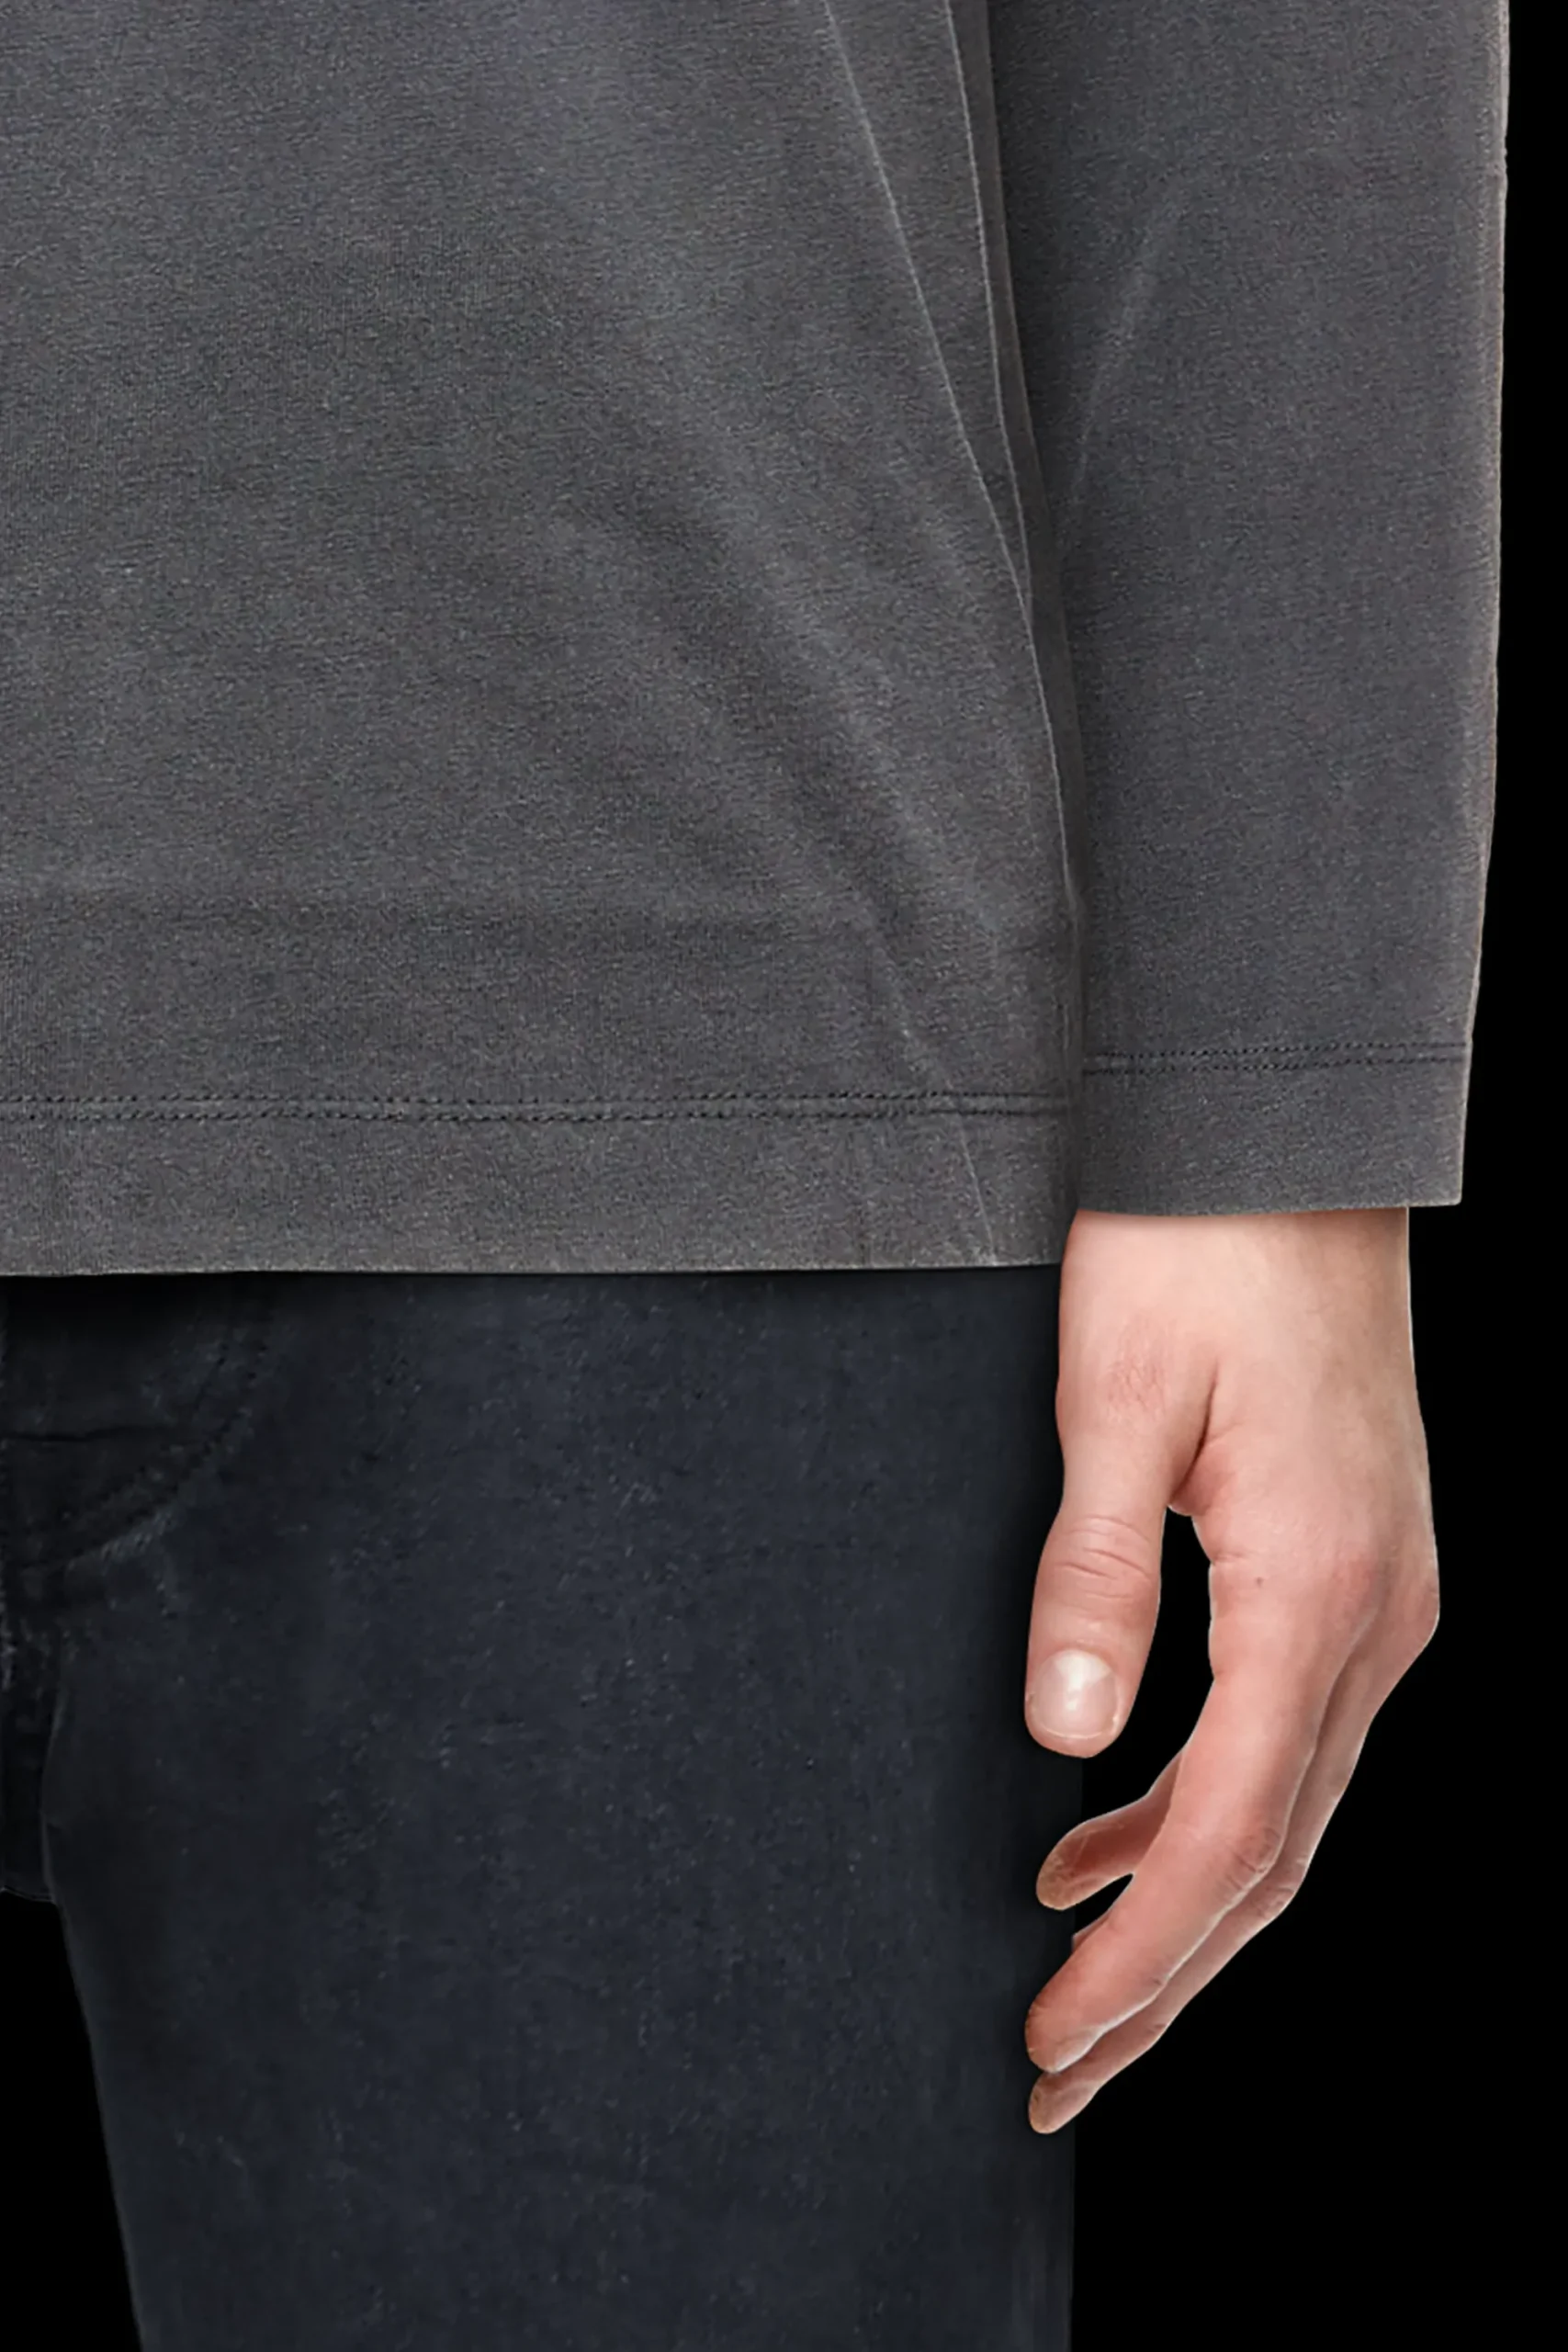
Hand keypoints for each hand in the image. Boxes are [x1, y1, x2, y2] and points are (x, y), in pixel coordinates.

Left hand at [1021, 1205, 1439, 2130]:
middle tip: (1058, 2071)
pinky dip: (1200, 1801)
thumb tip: (1067, 1743)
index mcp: (1319, 1589)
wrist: (1285, 1144)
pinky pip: (1285, 1728)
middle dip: (1165, 1976)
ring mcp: (1383, 1595)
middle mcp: (1379, 1616)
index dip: (1143, 1955)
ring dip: (1180, 1897)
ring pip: (1286, 1803)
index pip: (1233, 1831)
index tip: (1057, 2037)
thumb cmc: (1195, 1250)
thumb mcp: (1114, 1404)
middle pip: (1275, 1853)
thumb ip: (1095, 1577)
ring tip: (1068, 1973)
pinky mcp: (1357, 1566)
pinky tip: (1105, 1825)